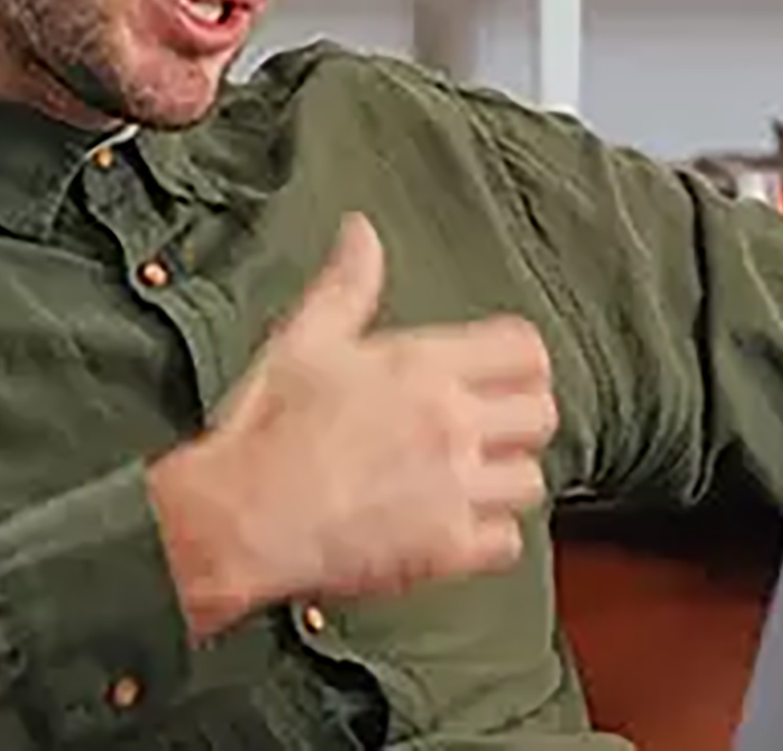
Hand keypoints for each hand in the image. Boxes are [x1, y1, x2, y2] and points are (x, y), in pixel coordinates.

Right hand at [148, 214, 557, 641]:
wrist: (241, 517)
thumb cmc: (268, 429)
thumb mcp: (305, 338)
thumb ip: (348, 283)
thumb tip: (361, 233)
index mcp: (424, 366)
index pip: (524, 349)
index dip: (522, 360)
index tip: (506, 372)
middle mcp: (452, 423)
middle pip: (541, 414)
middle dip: (522, 418)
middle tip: (494, 426)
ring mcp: (454, 488)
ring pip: (531, 480)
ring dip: (508, 477)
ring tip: (476, 477)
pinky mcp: (445, 548)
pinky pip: (507, 542)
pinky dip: (491, 537)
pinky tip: (460, 524)